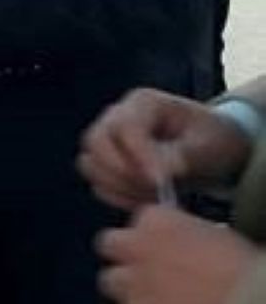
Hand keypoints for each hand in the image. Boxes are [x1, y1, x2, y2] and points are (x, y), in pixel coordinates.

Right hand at [79, 89, 252, 210]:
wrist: (213, 149)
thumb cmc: (213, 140)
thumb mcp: (208, 145)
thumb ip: (183, 155)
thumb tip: (158, 173)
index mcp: (144, 103)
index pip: (124, 127)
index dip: (137, 156)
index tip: (160, 181)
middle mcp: (117, 116)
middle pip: (95, 141)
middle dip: (121, 172)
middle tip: (155, 190)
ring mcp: (107, 139)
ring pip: (90, 163)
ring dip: (118, 186)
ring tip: (153, 196)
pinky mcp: (106, 163)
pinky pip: (97, 182)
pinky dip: (117, 196)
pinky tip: (144, 200)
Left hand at [97, 204, 258, 303]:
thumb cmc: (242, 270)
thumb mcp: (210, 234)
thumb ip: (180, 234)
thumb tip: (177, 244)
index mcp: (156, 218)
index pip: (138, 220)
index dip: (150, 235)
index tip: (161, 245)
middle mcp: (136, 245)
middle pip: (109, 244)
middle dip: (124, 256)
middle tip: (145, 269)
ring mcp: (133, 280)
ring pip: (110, 280)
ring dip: (126, 286)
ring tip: (151, 297)